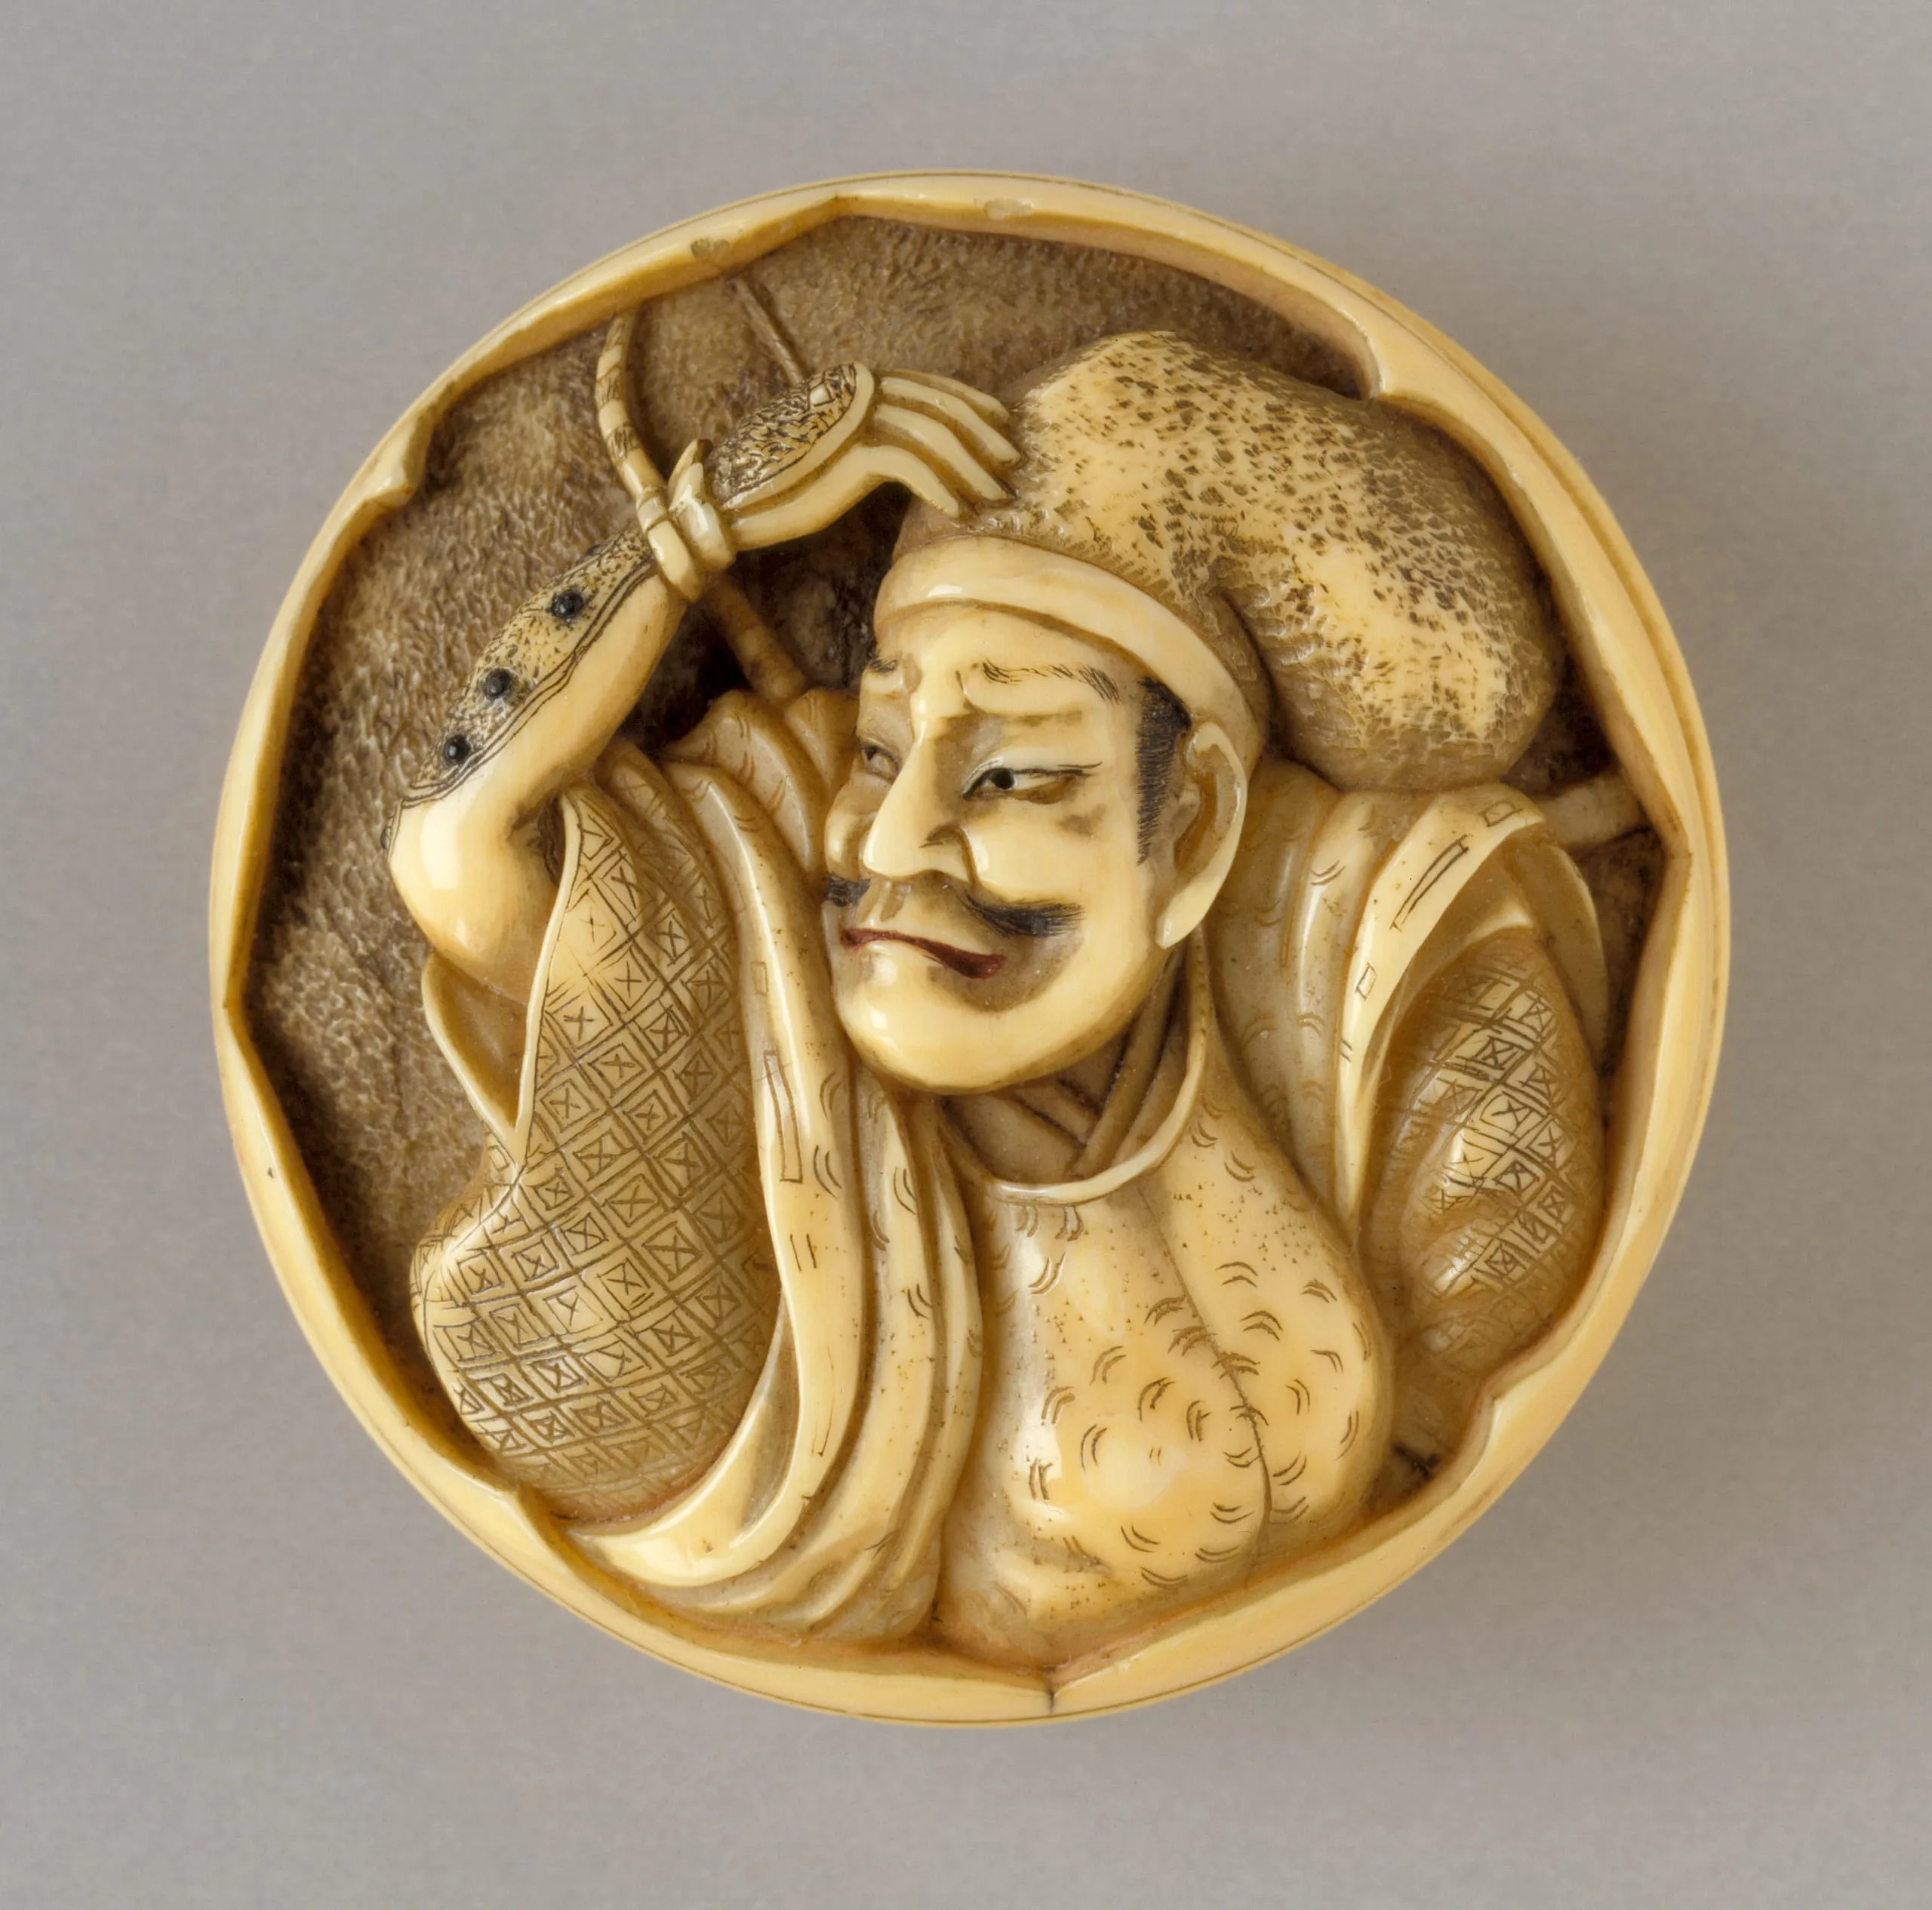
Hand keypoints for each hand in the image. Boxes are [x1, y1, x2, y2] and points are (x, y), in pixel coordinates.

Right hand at [703, 364, 1019, 551]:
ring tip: (996, 498)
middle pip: (942, 406)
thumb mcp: (836, 446)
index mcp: (858, 380)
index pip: (931, 386)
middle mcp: (861, 387)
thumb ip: (872, 435)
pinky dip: (941, 490)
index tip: (1003, 428)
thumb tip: (912, 449)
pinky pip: (912, 467)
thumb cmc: (781, 478)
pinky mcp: (852, 452)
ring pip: (936, 436)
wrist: (733, 495)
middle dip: (984, 436)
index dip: (973, 406)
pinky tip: (959, 512)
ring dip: (972, 470)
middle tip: (1013, 465)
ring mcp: (856, 416)